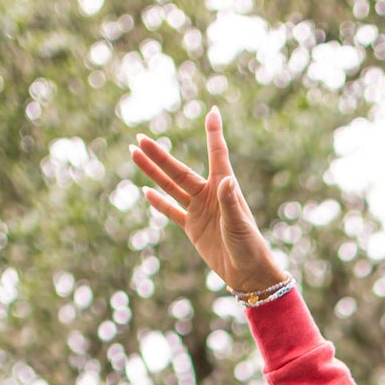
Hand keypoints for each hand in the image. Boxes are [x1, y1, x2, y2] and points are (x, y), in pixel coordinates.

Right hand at [130, 109, 286, 294]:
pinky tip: (146, 191)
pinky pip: (171, 211)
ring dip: (152, 172)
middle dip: (159, 155)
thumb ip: (230, 202)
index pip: (216, 154)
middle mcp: (209, 195)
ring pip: (170, 186)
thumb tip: (226, 180)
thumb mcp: (239, 224)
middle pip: (179, 170)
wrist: (248, 273)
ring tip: (134, 154)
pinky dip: (159, 202)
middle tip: (140, 138)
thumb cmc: (249, 246)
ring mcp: (198, 210)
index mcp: (223, 187)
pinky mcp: (192, 227)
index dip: (214, 133)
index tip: (213, 111)